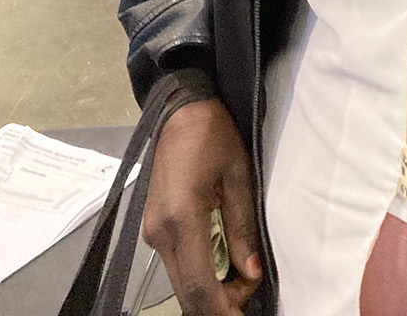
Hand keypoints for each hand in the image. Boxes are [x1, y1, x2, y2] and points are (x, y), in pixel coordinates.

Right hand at [144, 99, 262, 315]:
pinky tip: (225, 262)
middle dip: (220, 303)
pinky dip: (202, 274)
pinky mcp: (155, 228)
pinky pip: (178, 263)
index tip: (244, 314)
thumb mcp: (240, 177)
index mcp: (182, 219)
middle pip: (187, 292)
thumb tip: (252, 271)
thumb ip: (243, 228)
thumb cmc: (214, 135)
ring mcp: (154, 232)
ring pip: (181, 282)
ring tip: (245, 275)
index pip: (199, 285)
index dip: (222, 310)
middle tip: (251, 292)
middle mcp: (161, 233)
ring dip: (212, 290)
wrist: (181, 111)